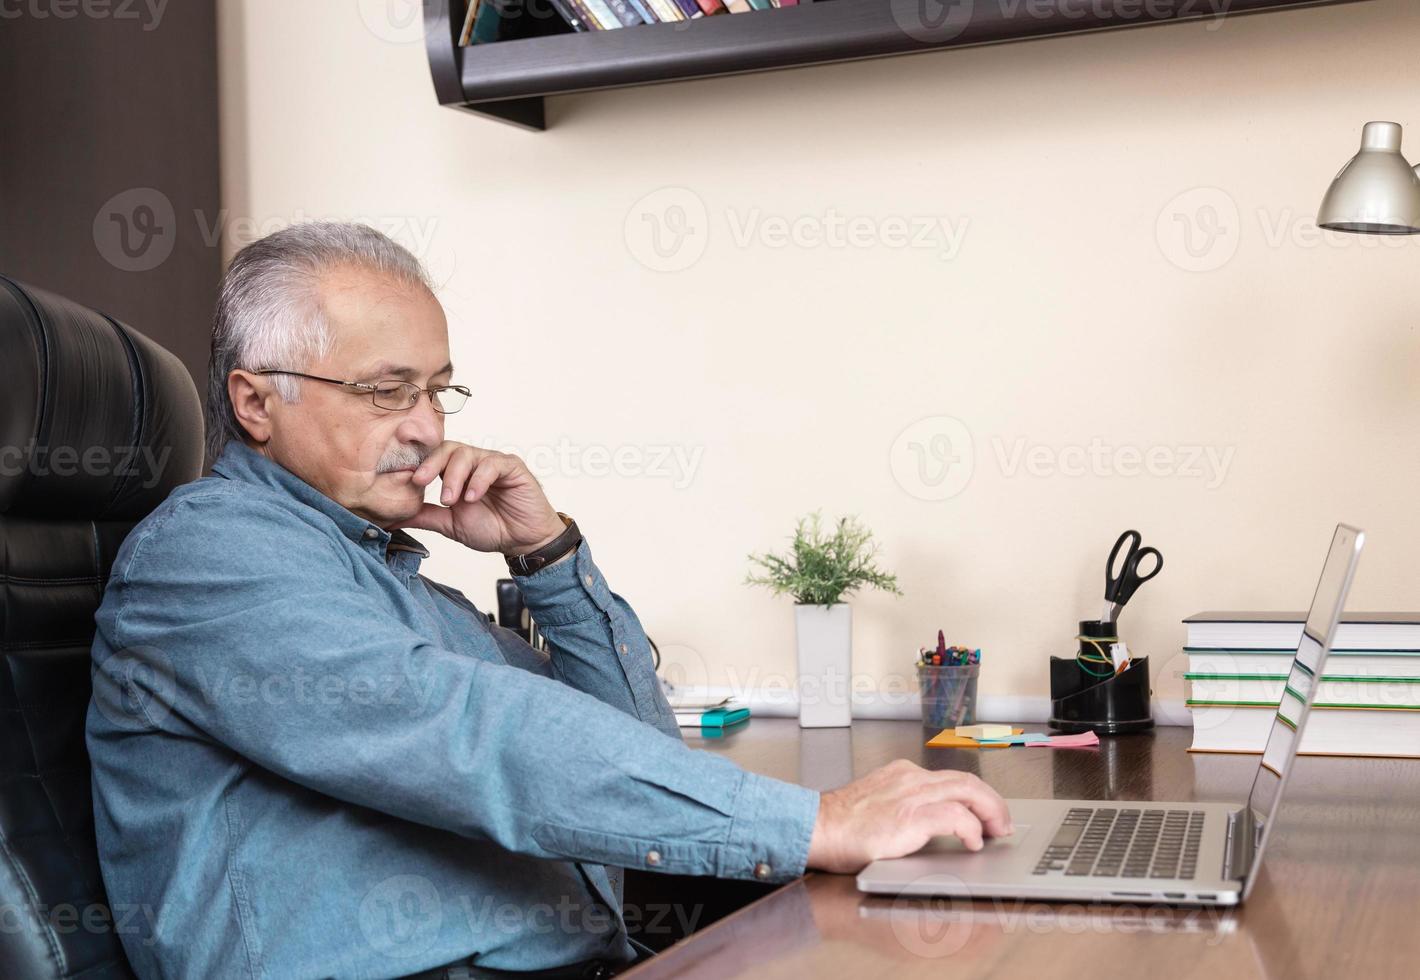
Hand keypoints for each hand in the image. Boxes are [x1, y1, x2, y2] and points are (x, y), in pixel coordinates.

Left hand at [397, 441, 563, 554]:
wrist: (523, 542)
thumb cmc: (493, 529)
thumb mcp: (449, 524)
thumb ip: (423, 517)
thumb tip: (391, 519)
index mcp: (456, 473)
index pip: (433, 457)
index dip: (418, 464)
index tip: (403, 478)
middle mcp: (473, 464)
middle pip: (447, 449)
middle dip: (431, 464)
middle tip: (420, 482)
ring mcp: (492, 463)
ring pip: (466, 454)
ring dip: (454, 477)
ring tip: (451, 500)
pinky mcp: (512, 466)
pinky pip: (492, 463)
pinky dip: (479, 479)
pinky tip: (473, 497)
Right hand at [806, 760, 1012, 873]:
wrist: (817, 827)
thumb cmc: (840, 826)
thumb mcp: (876, 807)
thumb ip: (902, 809)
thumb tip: (927, 827)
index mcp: (901, 775)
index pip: (950, 778)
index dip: (975, 795)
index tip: (986, 812)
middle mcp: (910, 778)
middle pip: (967, 781)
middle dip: (992, 801)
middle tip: (1003, 823)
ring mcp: (911, 794)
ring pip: (968, 791)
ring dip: (990, 811)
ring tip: (998, 831)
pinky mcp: (911, 816)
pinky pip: (955, 816)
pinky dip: (970, 828)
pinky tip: (973, 843)